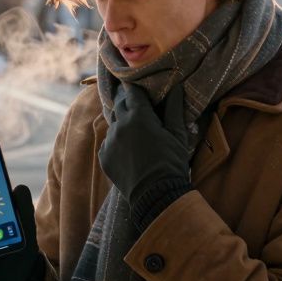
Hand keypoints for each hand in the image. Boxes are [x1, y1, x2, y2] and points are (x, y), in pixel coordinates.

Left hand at [98, 84, 191, 205]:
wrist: (156, 195)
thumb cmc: (171, 163)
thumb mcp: (177, 135)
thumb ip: (174, 109)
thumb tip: (176, 87)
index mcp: (139, 116)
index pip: (132, 92)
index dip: (136, 88)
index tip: (138, 86)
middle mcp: (120, 125)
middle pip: (119, 104)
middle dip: (127, 101)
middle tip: (135, 103)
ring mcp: (109, 141)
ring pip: (113, 124)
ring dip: (122, 123)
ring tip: (135, 131)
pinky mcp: (103, 156)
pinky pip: (108, 142)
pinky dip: (117, 141)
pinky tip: (129, 149)